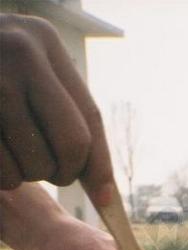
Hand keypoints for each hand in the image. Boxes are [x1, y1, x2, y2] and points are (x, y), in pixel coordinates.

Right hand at [0, 14, 112, 205]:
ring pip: (34, 165)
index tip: (104, 200)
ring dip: (26, 173)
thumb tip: (106, 196)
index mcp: (43, 41)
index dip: (98, 165)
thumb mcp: (30, 73)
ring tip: (10, 149)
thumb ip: (69, 119)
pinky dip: (3, 176)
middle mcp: (19, 55)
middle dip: (62, 170)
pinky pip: (4, 173)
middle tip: (44, 165)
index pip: (90, 119)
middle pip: (71, 146)